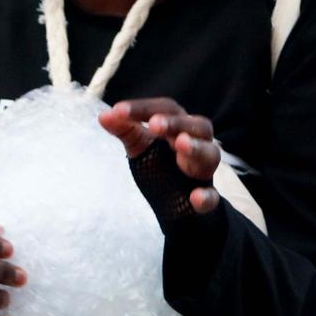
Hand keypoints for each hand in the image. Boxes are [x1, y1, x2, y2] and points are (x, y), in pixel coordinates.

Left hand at [100, 98, 221, 214]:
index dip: (143, 109)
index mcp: (179, 127)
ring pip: (210, 154)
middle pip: (196, 126)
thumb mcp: (140, 146)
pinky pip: (212, 196)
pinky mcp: (205, 197)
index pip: (167, 109)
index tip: (118, 111)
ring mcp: (203, 171)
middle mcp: (197, 143)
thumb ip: (125, 130)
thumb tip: (103, 115)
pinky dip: (206, 197)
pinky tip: (195, 198)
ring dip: (196, 148)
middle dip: (175, 124)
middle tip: (154, 125)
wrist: (177, 206)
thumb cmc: (161, 166)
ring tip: (181, 144)